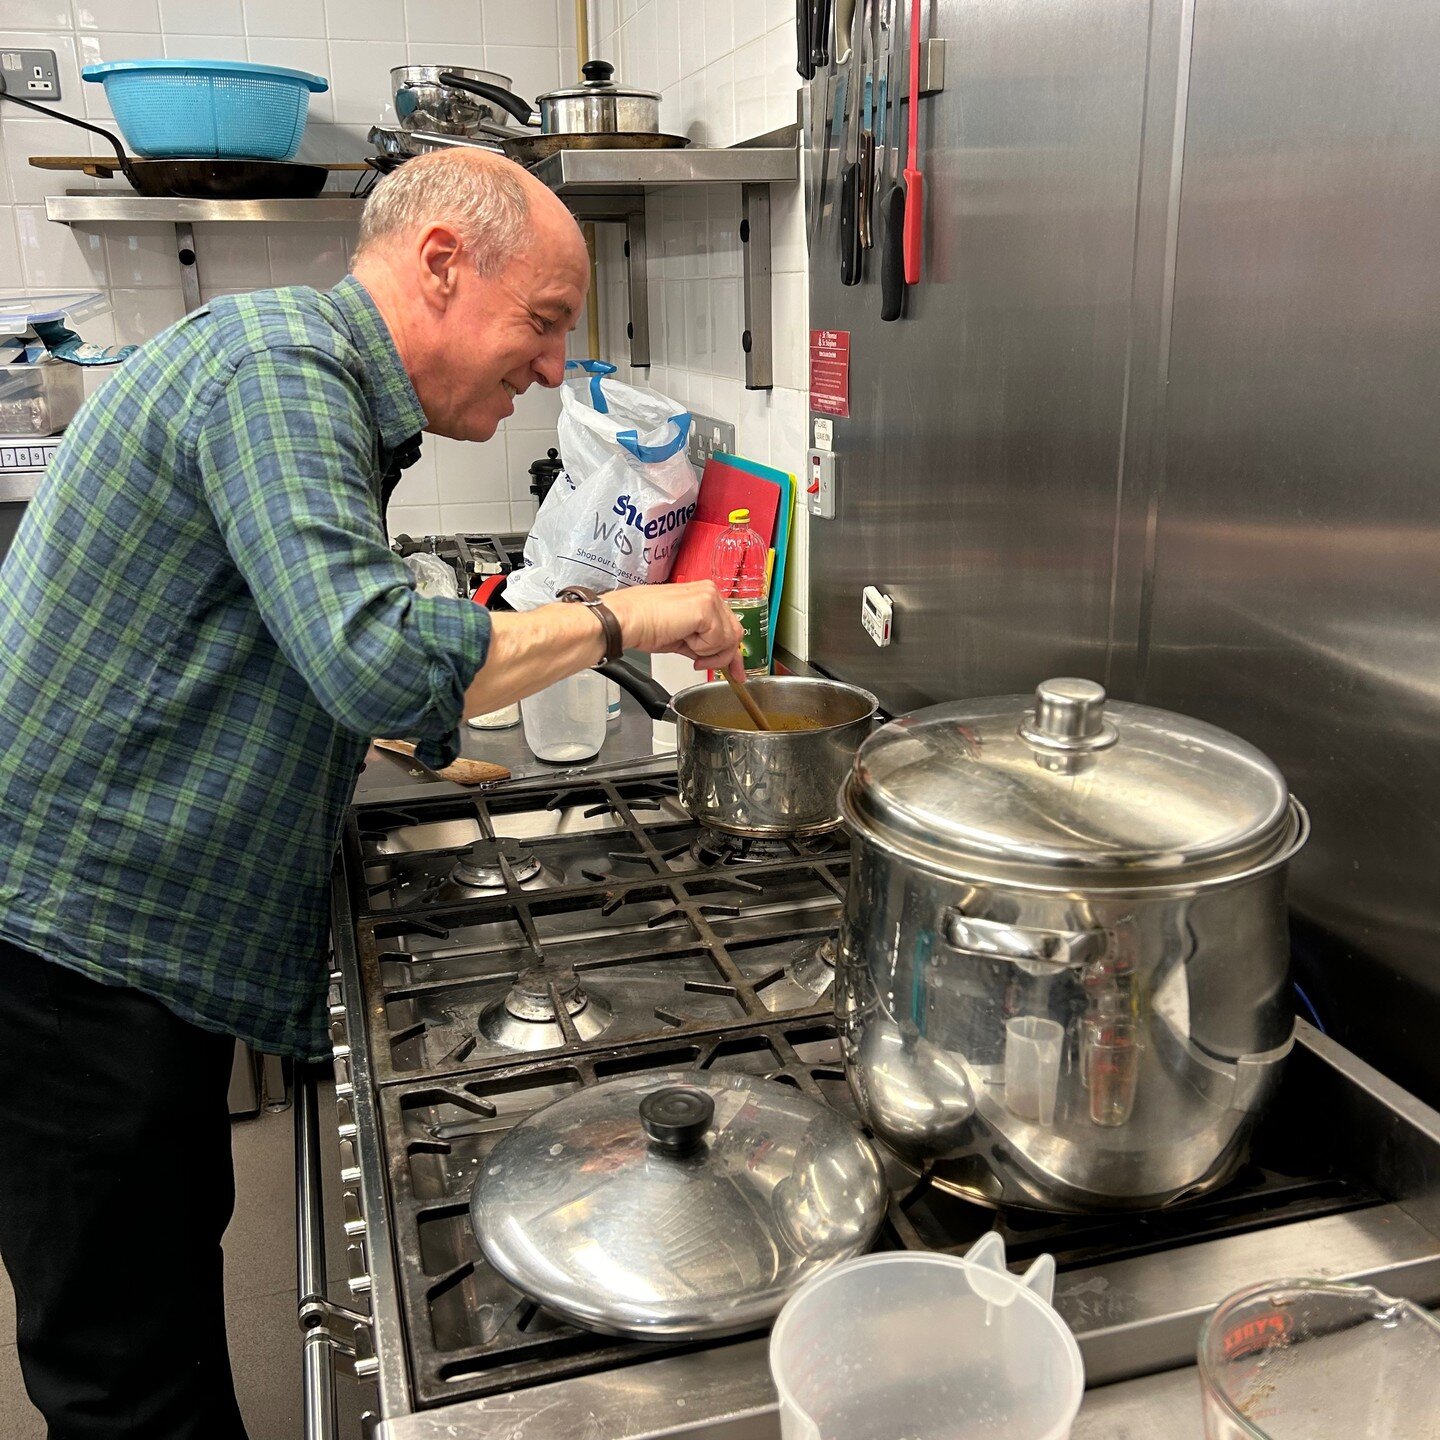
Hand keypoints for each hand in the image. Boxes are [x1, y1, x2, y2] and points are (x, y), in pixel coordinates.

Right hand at [604, 582, 745, 679]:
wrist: (626, 621)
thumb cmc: (643, 625)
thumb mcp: (682, 638)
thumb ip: (703, 644)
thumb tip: (716, 657)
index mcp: (703, 595)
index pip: (731, 626)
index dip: (732, 652)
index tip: (735, 671)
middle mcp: (709, 592)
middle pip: (735, 633)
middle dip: (719, 656)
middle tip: (699, 662)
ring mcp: (709, 597)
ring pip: (729, 638)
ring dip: (707, 652)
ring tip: (684, 644)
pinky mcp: (705, 607)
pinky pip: (718, 639)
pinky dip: (701, 648)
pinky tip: (683, 638)